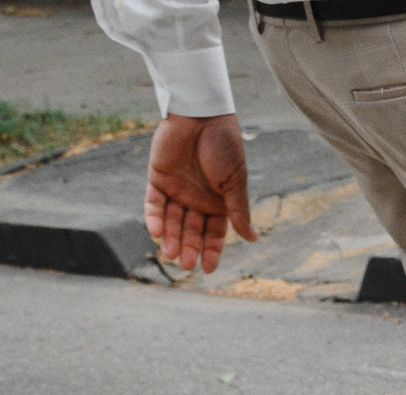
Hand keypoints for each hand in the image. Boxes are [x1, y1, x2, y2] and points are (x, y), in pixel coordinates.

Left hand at [143, 113, 256, 272]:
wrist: (201, 115)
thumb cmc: (224, 146)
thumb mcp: (234, 182)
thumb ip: (238, 211)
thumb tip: (252, 238)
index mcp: (219, 201)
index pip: (214, 233)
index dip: (211, 250)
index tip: (206, 269)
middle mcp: (197, 199)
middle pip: (191, 230)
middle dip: (189, 247)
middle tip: (185, 264)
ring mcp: (177, 189)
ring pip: (171, 221)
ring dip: (171, 237)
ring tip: (170, 254)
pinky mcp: (158, 178)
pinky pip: (153, 203)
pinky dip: (153, 217)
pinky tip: (156, 232)